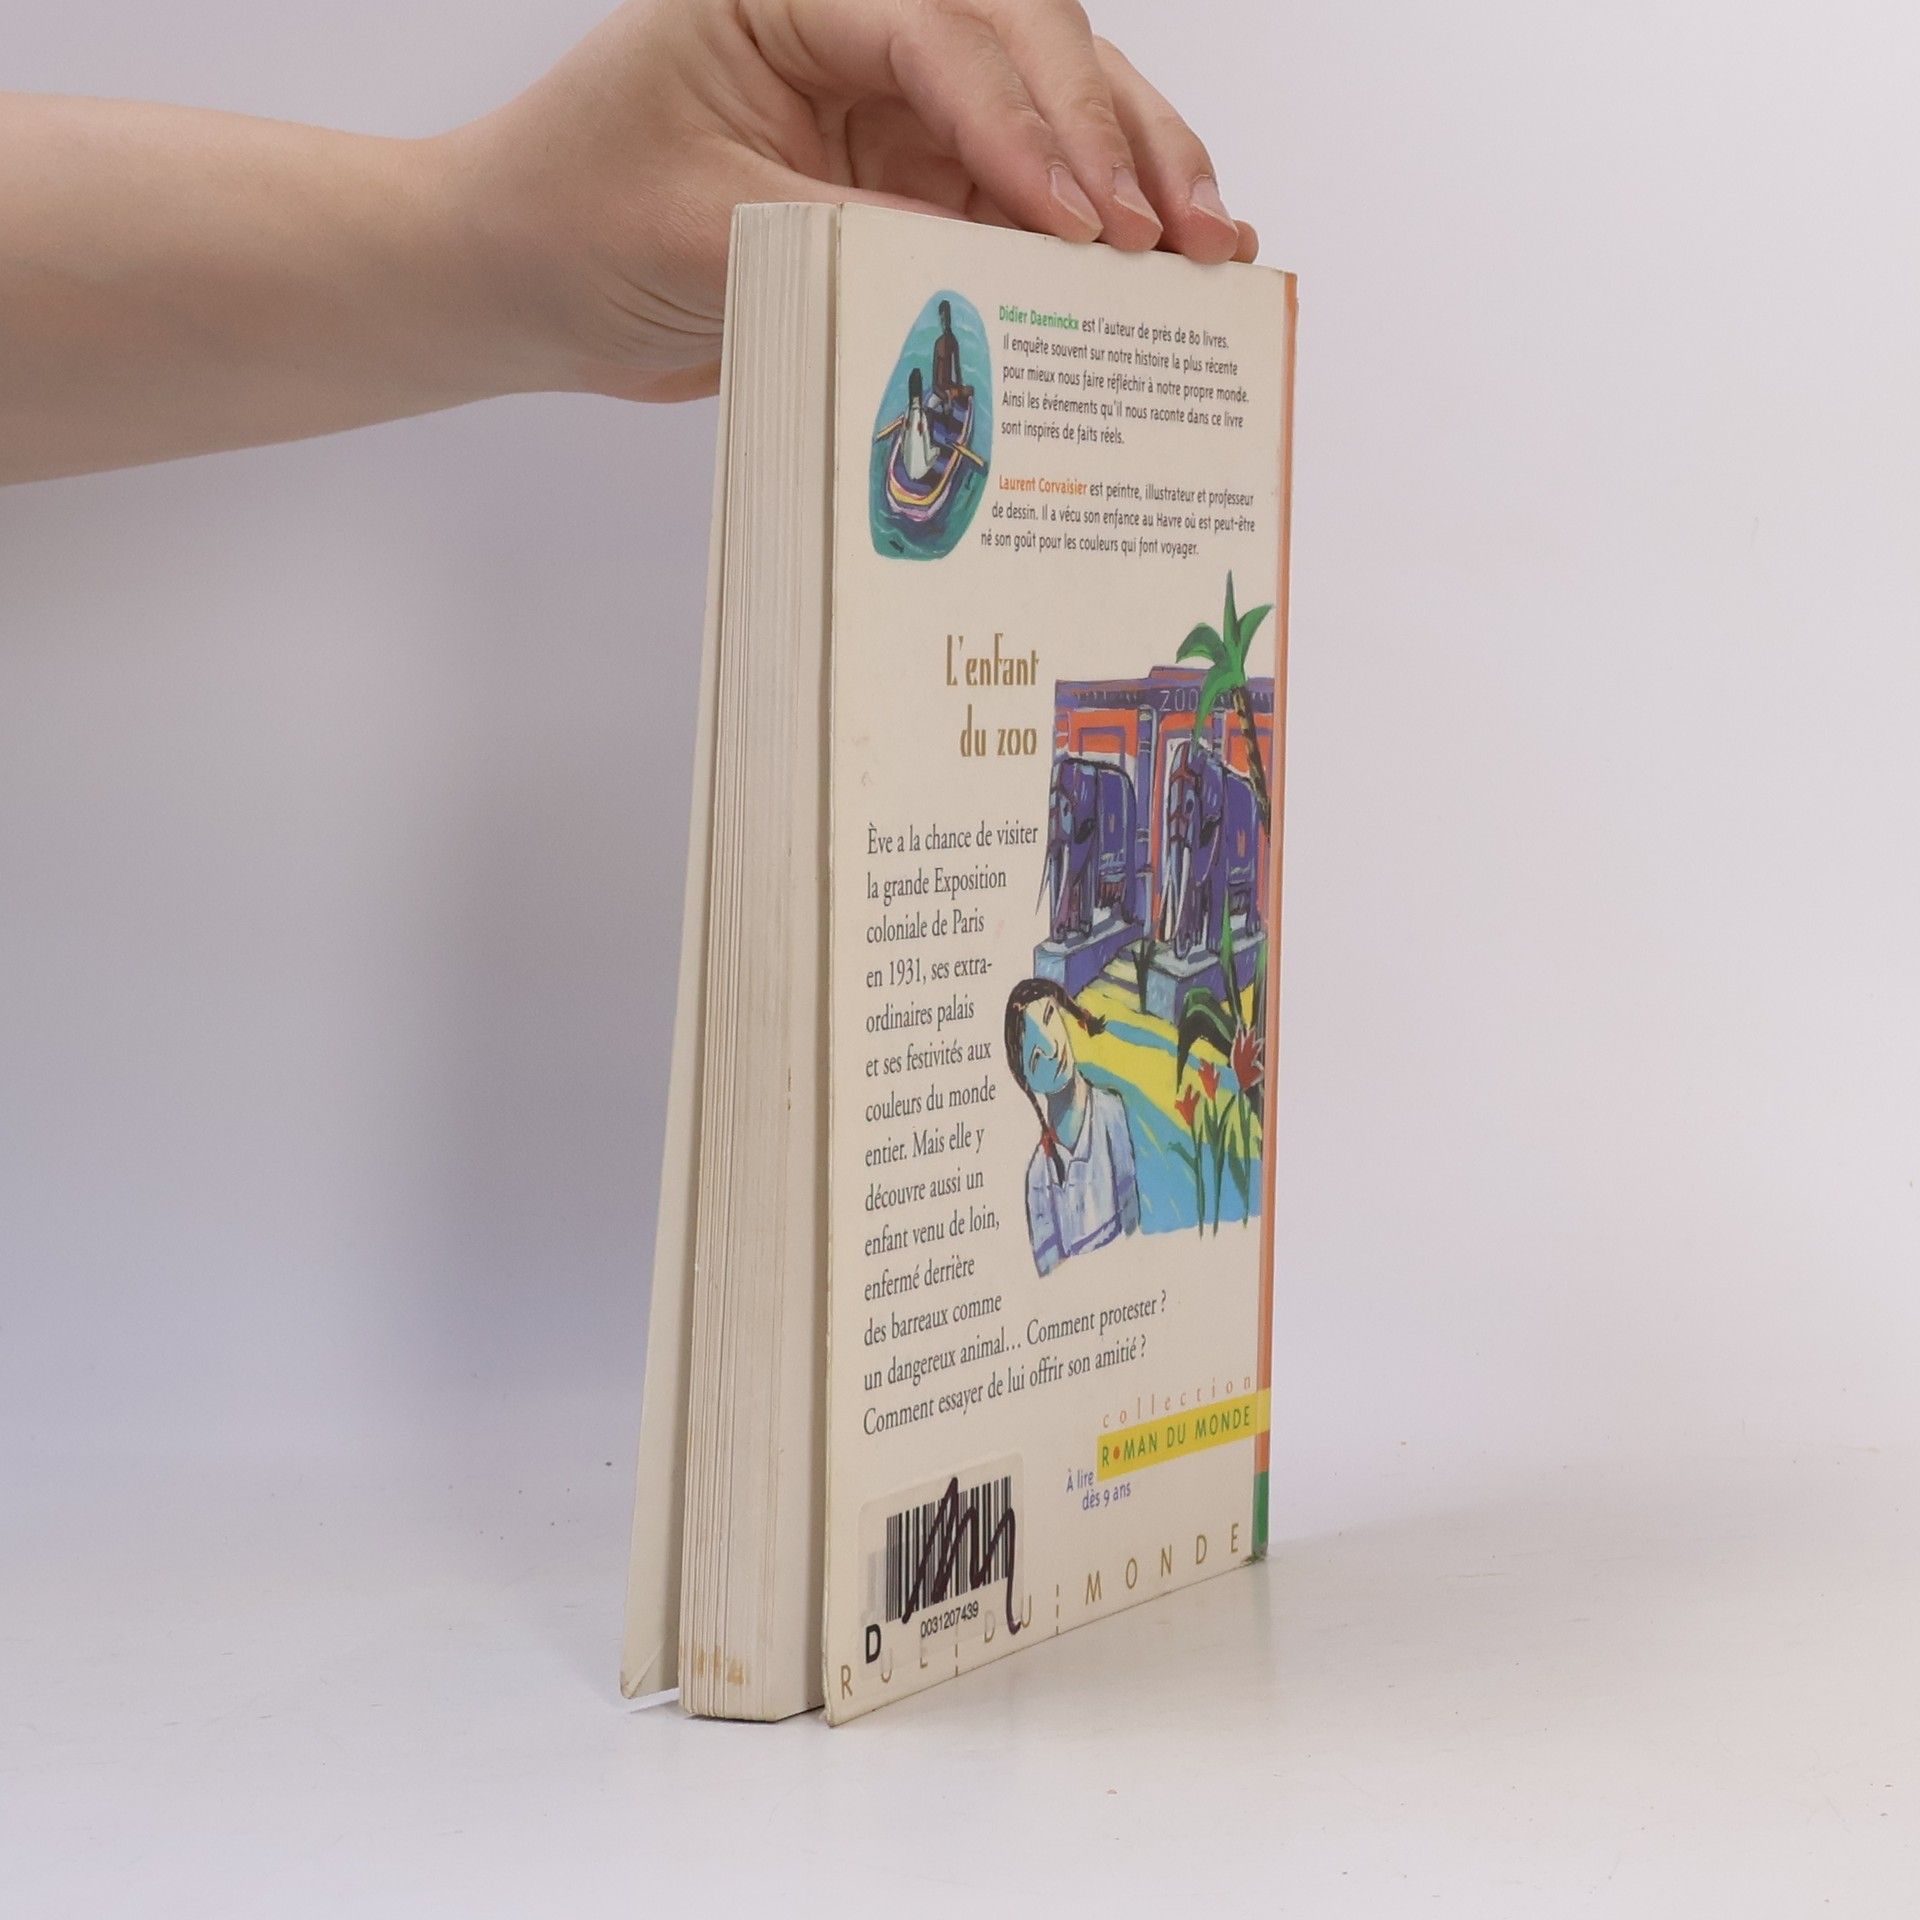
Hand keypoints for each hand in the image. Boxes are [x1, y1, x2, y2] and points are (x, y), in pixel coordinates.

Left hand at [446, 0, 1258, 401]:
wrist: (517, 284)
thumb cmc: (569, 223)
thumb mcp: (701, 235)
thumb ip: (847, 243)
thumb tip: (995, 275)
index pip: (936, 34)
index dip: (1021, 125)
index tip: (1080, 219)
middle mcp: (855, 33)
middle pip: (1025, 49)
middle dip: (1110, 139)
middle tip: (1171, 234)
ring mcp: (891, 107)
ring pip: (1049, 111)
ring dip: (1135, 171)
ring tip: (1210, 244)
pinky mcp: (910, 181)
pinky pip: (1021, 195)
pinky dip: (1091, 230)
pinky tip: (1160, 261)